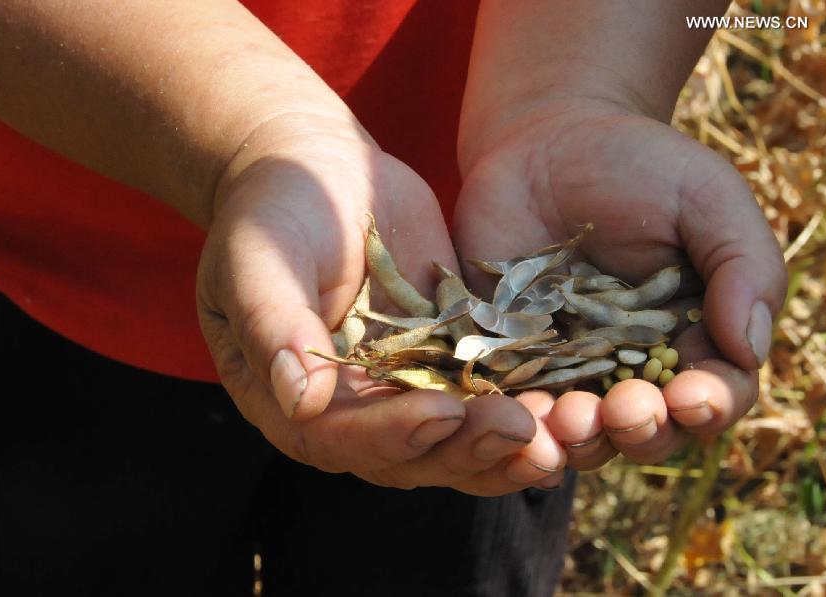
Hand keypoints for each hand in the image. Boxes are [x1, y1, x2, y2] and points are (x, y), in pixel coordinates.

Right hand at [196, 116, 549, 494]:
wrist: (320, 167)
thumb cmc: (273, 208)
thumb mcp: (259, 260)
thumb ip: (274, 325)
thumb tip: (301, 398)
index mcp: (289, 398)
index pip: (336, 438)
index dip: (389, 436)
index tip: (440, 412)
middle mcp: (348, 408)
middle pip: (406, 454)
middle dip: (463, 448)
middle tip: (517, 429)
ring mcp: (401, 386)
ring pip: (454, 438)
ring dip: (503, 445)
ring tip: (555, 433)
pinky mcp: (446, 356)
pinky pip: (484, 392)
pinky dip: (523, 403)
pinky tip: (567, 403)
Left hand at [453, 98, 785, 466]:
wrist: (543, 141)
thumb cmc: (638, 164)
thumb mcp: (706, 198)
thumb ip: (742, 266)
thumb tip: (749, 350)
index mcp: (691, 335)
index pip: (714, 393)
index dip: (710, 405)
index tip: (694, 396)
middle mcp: (631, 365)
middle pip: (647, 429)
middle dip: (641, 431)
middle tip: (627, 409)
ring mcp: (567, 366)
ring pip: (579, 430)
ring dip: (578, 438)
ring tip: (570, 417)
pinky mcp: (508, 356)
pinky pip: (513, 402)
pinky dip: (516, 419)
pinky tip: (512, 415)